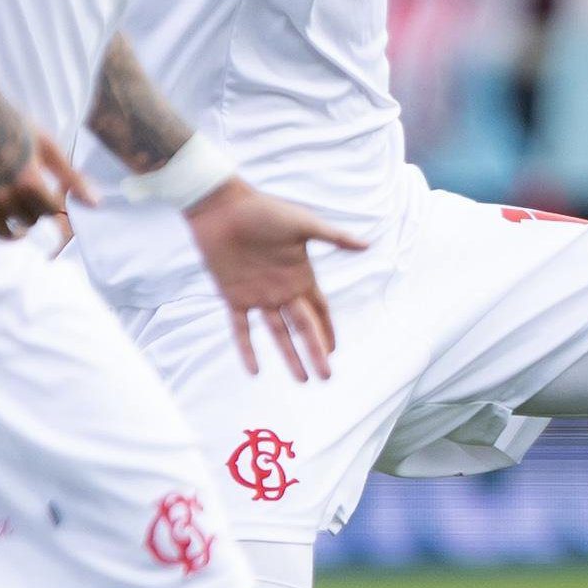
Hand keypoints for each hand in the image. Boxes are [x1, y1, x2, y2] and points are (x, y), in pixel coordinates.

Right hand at [0, 84, 89, 250]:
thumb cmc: (12, 122)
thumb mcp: (47, 145)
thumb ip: (71, 176)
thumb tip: (96, 203)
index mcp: (29, 180)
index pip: (52, 212)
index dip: (57, 206)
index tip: (55, 197)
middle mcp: (4, 194)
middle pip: (30, 222)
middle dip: (36, 214)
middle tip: (34, 201)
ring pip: (4, 233)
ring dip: (15, 233)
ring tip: (19, 223)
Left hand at [185, 179, 367, 379]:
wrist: (221, 207)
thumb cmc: (264, 210)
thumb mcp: (303, 224)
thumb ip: (334, 237)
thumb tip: (367, 246)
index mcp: (301, 276)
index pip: (319, 311)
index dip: (328, 331)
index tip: (335, 352)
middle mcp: (282, 291)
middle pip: (303, 328)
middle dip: (315, 352)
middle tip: (326, 376)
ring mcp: (258, 296)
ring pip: (277, 334)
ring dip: (289, 356)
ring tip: (300, 380)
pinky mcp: (233, 296)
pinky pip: (240, 329)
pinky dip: (246, 349)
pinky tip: (254, 371)